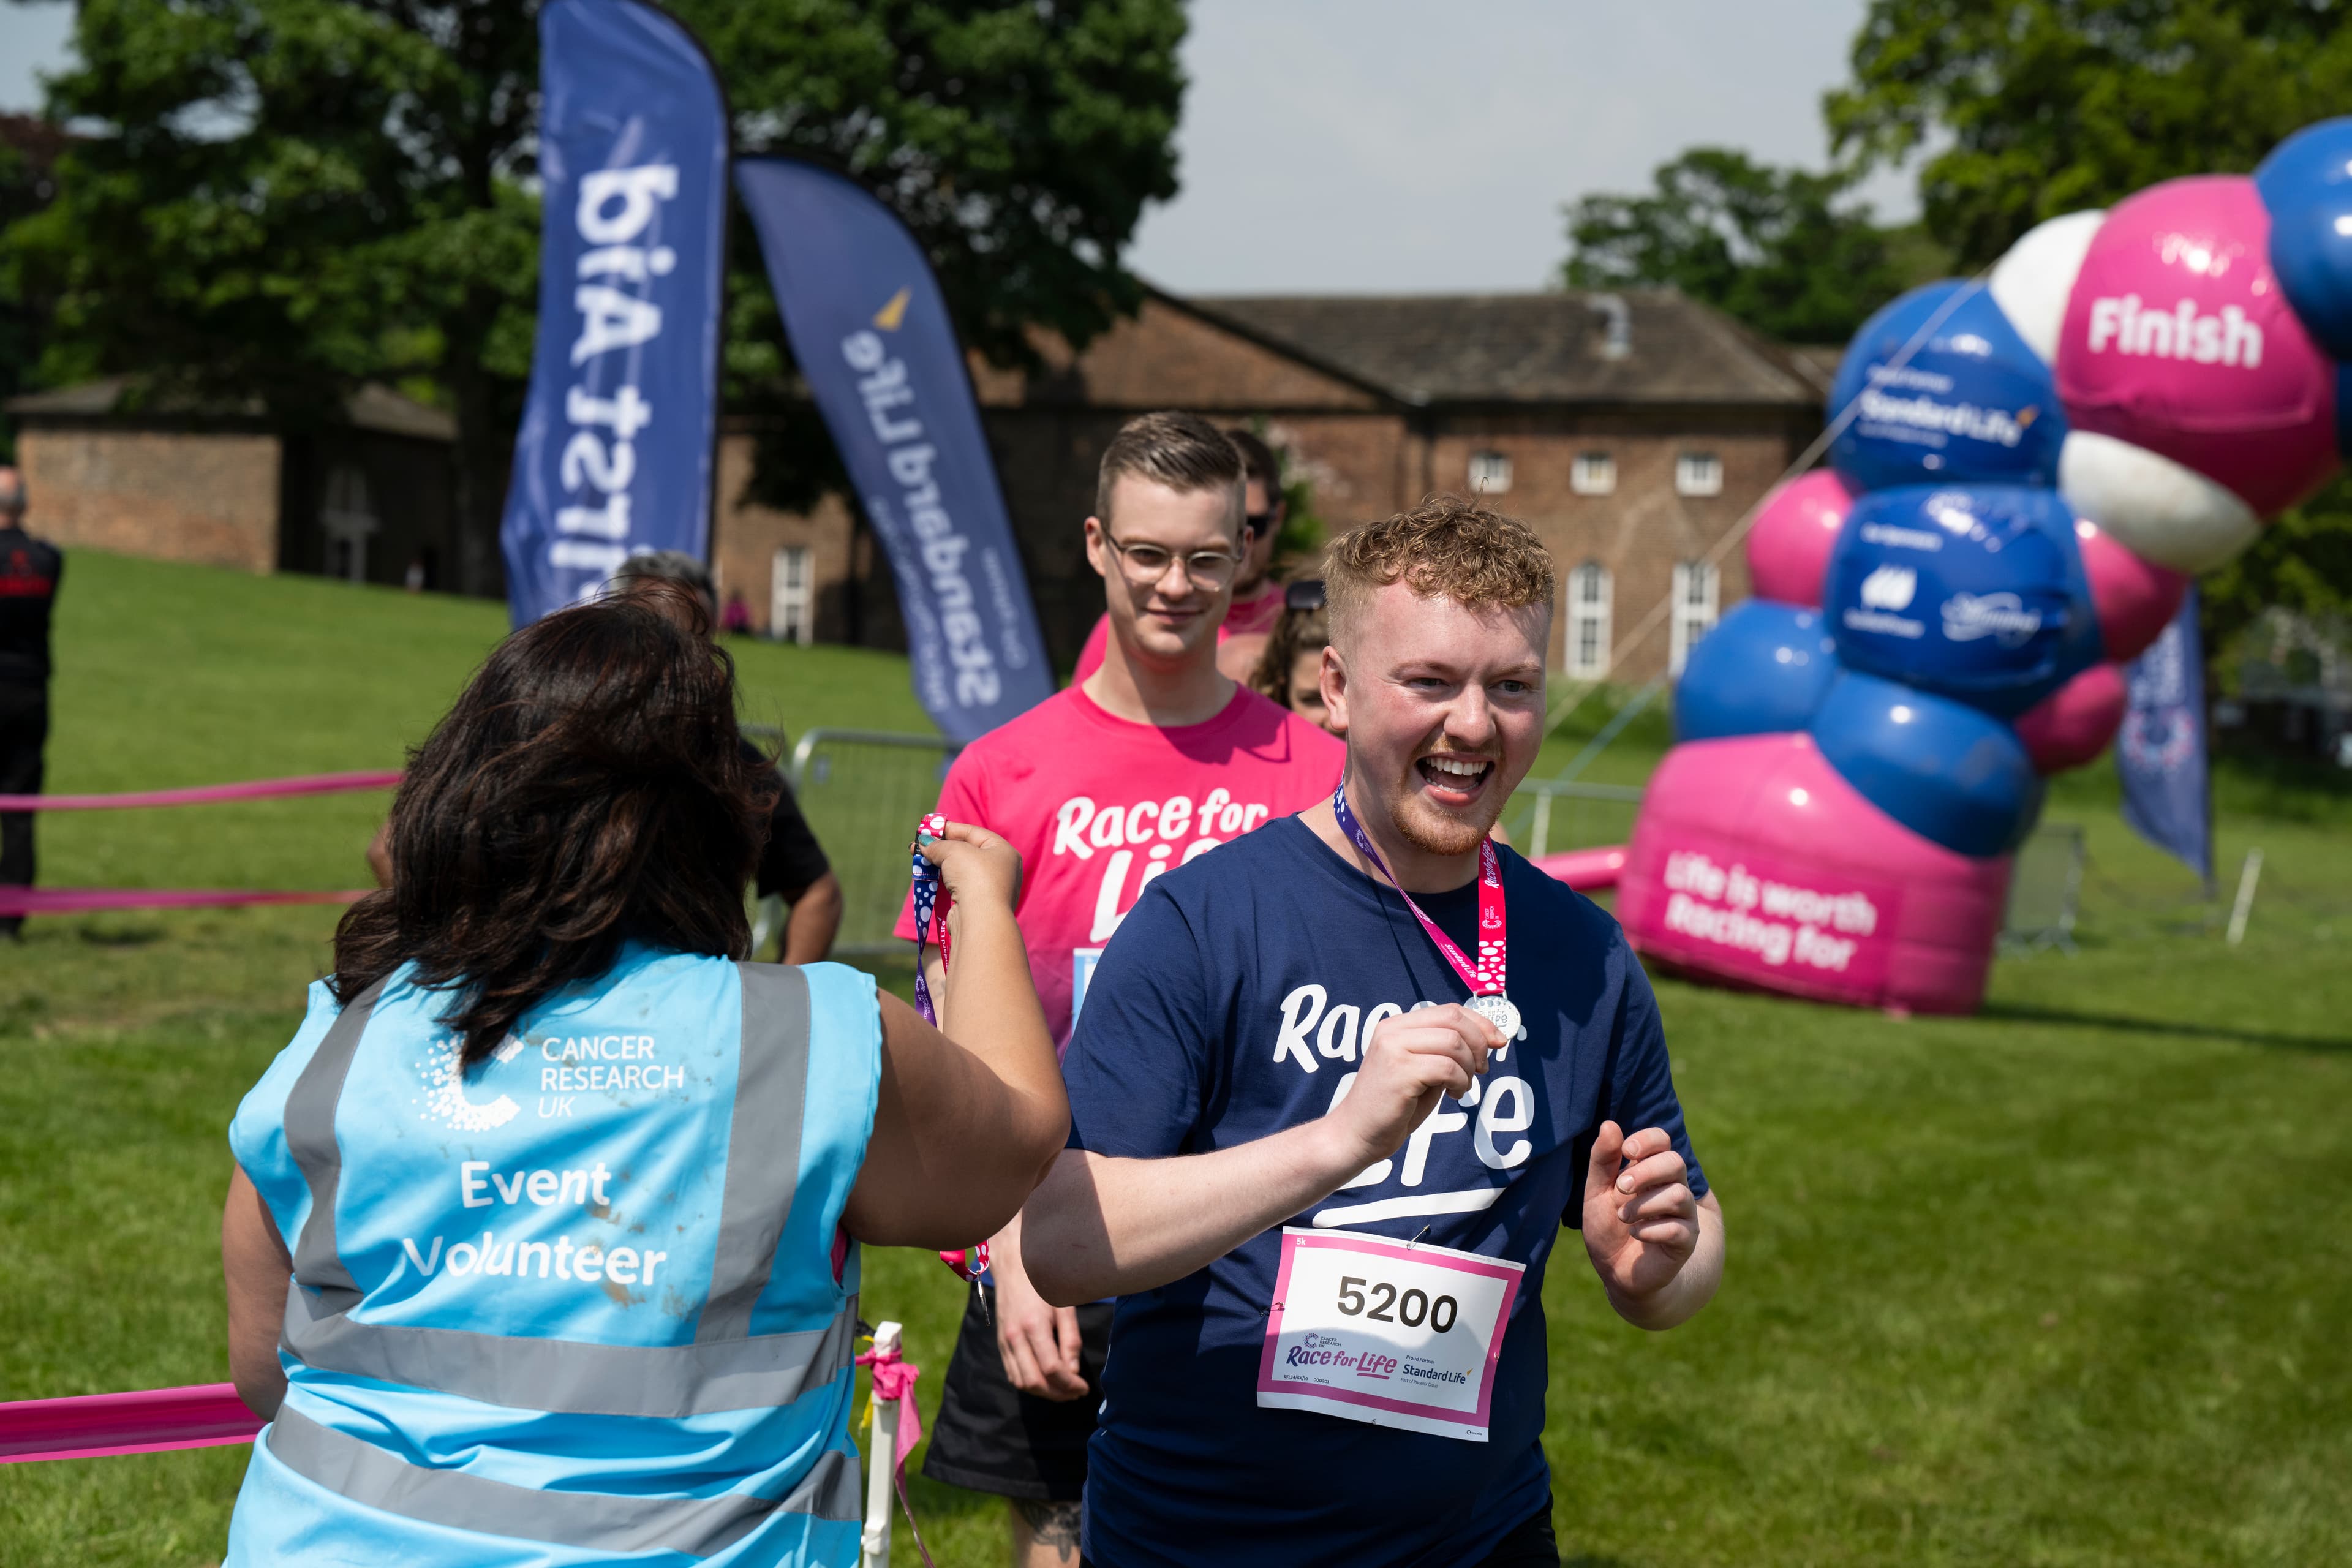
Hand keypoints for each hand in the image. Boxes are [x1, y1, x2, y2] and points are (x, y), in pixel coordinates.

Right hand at [918, 820, 1022, 912]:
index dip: (950, 829)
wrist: (980, 919)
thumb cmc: (974, 877)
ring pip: (960, 871)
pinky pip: (958, 887)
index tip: (929, 828)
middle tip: (919, 845)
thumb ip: (938, 845)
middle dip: (941, 848)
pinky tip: (927, 877)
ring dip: (939, 865)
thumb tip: (924, 844)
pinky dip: (943, 881)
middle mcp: (1001, 870)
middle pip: (966, 852)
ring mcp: (990, 889)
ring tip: (918, 859)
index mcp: (1003, 851)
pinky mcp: (977, 906)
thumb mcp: (954, 851)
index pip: (974, 833)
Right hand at [994, 1251, 1088, 1401]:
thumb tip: (1073, 1371)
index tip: (1084, 1387)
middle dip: (1058, 1394)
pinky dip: (1029, 1384)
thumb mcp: (1065, 1306)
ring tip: (1063, 1390)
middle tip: (1076, 1393)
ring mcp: (1005, 1342)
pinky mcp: (1001, 1343)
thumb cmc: (1044, 1282)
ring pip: (1022, 1382)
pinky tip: (1046, 1381)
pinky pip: (1013, 1374)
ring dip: (1044, 1393)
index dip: (1070, 1384)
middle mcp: (1016, 1338)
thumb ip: (1070, 1339)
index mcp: (1034, 1326)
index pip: (1052, 1369)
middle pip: (1035, 1382)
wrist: (1013, 1265)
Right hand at [1322, 1004, 1498, 1169]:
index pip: (1449, 1011)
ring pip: (1453, 1043)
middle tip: (1481, 1069)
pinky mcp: (1399, 1071)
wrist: (1358, 1134)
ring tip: (1461, 1087)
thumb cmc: (1394, 1106)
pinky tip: (1453, 1095)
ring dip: (1468, 1068)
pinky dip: (1460, 1082)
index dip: (1481, 1024)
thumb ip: (1445, 1051)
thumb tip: (1489, 1038)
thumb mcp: (1423, 1070)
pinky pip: (1447, 1068)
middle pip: (1454, 1021)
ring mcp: (1393, 1048)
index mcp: (1397, 1025)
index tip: (1498, 1042)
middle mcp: (1392, 1030)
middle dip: (1479, 1044)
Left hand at [1580, 1122, 1699, 1304]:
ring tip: (1624, 1218)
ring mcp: (1683, 1215)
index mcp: (1651, 1171)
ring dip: (1644, 1205)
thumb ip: (1602, 1160)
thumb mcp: (1596, 1192)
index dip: (1647, 1141)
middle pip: (1675, 1163)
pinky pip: (1679, 1229)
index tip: (1626, 1152)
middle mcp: (1672, 1188)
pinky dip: (1652, 1229)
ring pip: (1679, 1195)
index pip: (1662, 1140)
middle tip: (1621, 1188)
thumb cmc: (1608, 1226)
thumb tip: (1609, 1124)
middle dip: (1645, 1172)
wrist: (1616, 1272)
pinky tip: (1636, 1234)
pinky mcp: (1686, 1242)